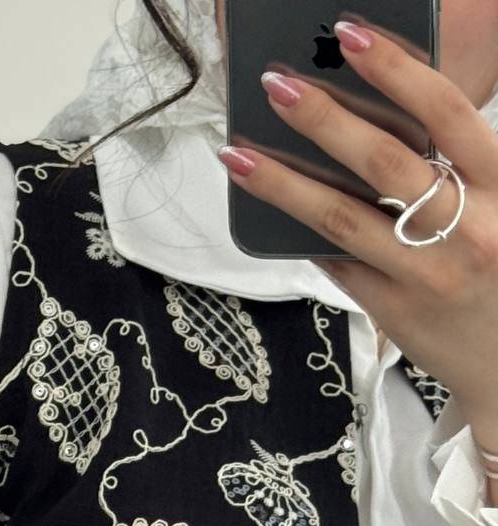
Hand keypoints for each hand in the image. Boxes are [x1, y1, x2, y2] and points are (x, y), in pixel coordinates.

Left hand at [217, 16, 497, 480]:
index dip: (397, 69)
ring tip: (239, 152)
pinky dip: (299, 233)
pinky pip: (336, 263)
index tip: (350, 33)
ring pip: (343, 218)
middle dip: (324, 117)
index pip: (447, 115)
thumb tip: (381, 117)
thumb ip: (459, 167)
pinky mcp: (392, 310)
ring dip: (283, 182)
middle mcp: (468, 230)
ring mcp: (425, 276)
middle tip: (275, 83)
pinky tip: (263, 206)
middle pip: (385, 162)